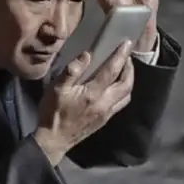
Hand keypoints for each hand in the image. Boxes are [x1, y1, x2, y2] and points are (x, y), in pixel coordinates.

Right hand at [34, 40, 134, 164]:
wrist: (54, 140)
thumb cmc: (53, 112)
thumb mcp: (56, 89)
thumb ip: (72, 71)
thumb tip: (87, 55)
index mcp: (93, 94)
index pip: (112, 71)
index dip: (121, 55)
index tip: (127, 43)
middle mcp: (105, 103)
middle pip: (126, 84)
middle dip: (130, 68)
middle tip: (127, 56)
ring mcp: (107, 113)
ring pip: (127, 95)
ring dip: (129, 80)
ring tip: (124, 70)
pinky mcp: (105, 120)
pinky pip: (121, 103)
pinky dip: (124, 91)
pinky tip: (116, 87)